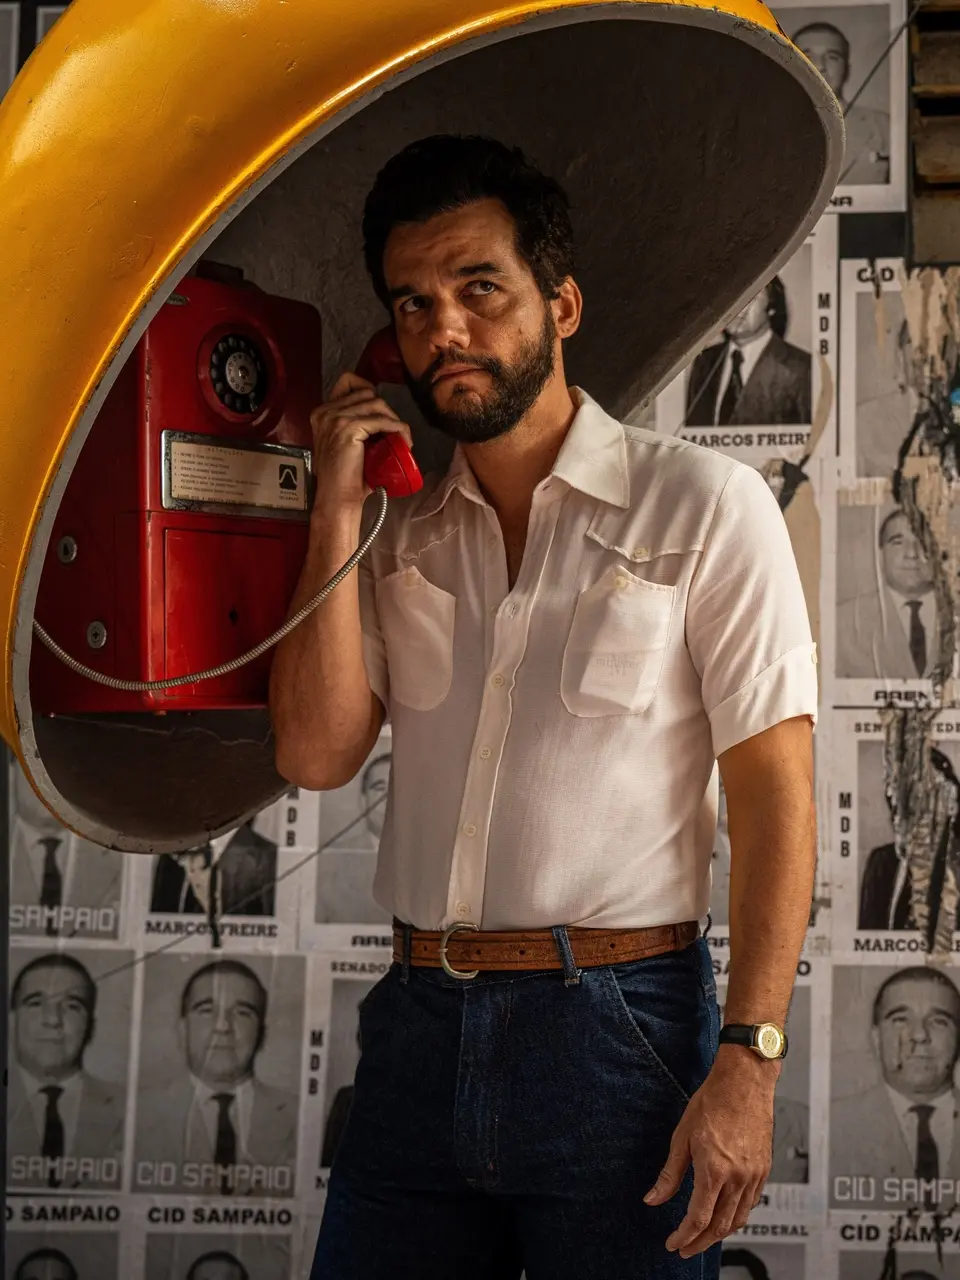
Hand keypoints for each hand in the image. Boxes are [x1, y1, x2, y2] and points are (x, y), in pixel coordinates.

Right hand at [309, 371, 413, 508]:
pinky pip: (381, 420)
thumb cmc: (346, 477)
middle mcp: (325, 411)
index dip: (369, 390)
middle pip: (367, 392)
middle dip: (386, 410)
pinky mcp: (348, 429)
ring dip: (394, 420)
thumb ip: (355, 425)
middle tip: (396, 431)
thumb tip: (384, 417)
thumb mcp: (346, 443)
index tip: (382, 411)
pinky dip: (397, 429)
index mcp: (322, 412)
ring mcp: (335, 418)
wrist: (337, 498)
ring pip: (377, 404)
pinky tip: (403, 441)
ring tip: (402, 439)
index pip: (348, 381)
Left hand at [643, 1049, 774, 1256]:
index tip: (673, 1243)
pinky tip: (726, 1214)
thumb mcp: (682, 1136)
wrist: (745, 1081)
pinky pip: (751, 1204)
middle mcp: (738, 1177)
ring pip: (738, 1219)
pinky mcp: (764, 1170)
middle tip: (685, 1248)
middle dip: (700, 1243)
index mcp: (715, 1169)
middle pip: (719, 1226)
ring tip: (702, 1237)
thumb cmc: (713, 1100)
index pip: (698, 1218)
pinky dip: (737, 1216)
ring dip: (719, 1234)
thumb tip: (653, 1198)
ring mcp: (754, 1175)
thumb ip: (670, 1173)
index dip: (683, 1236)